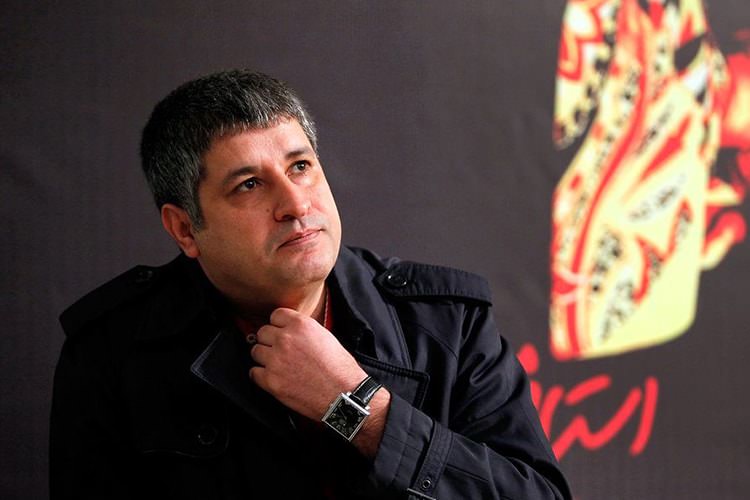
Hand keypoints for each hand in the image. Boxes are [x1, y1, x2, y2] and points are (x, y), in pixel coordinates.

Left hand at [249, 307, 367, 419]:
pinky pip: (254, 373)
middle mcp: (285, 339)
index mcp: (301, 325)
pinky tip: (274, 377)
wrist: (343, 395)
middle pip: (262, 332)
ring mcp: (275, 360)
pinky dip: (261, 376)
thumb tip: (291, 331)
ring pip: (256, 351)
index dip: (279, 324)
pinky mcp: (270, 380)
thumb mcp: (326, 337)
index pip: (276, 315)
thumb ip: (305, 331)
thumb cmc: (340, 369)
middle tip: (279, 350)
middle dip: (270, 340)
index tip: (281, 331)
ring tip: (277, 365)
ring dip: (264, 357)